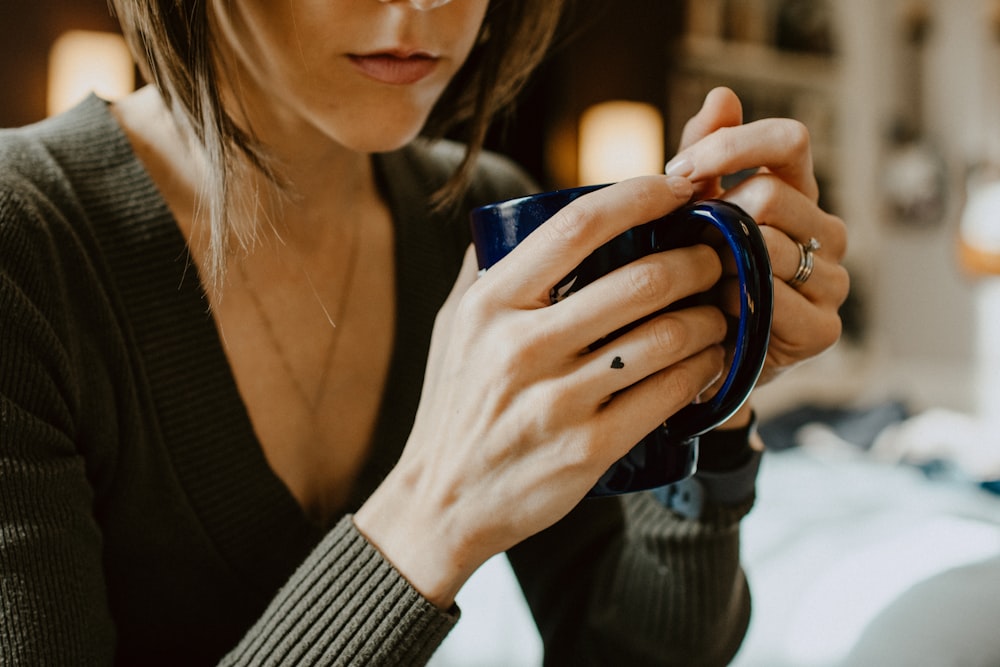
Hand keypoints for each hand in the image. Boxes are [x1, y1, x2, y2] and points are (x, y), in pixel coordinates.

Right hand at [355, 176, 727, 606]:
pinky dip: (702, 370)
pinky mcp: (588, 448)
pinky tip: (712, 361)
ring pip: (666, 338)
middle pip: (639, 279)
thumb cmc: (455, 405)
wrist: (441, 502)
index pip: (576, 226)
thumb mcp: (453, 328)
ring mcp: (558, 400)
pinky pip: (667, 394)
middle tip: (717, 257)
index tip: (678, 186)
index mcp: (490, 304)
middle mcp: (522, 346)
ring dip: (710, 318)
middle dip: (697, 259)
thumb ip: (487, 269)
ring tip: (720, 311)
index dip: (640, 195)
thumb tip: (522, 213)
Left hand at [667, 87, 849, 392]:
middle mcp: (827, 231)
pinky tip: (718, 317)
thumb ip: (705, 153)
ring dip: (721, 267)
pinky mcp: (824, 329)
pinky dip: (736, 306)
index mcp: (798, 193)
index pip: (790, 139)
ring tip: (701, 287)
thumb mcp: (691, 209)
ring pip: (770, 246)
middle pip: (770, 195)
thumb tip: (722, 94)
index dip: (732, 146)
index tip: (679, 173)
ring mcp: (833, 280)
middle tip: (685, 250)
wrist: (697, 355)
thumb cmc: (694, 273)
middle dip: (714, 221)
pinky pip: (776, 300)